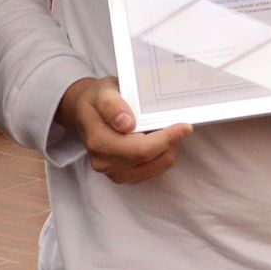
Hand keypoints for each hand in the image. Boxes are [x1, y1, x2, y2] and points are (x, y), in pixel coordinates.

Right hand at [56, 77, 191, 184]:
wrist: (86, 113)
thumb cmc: (97, 100)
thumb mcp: (103, 92)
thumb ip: (113, 106)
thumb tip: (126, 124)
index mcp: (98, 140)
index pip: (139, 149)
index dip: (165, 139)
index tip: (185, 126)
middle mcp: (103, 162)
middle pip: (149, 159)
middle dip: (168, 142)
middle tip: (178, 125)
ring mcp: (112, 173)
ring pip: (155, 167)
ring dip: (165, 149)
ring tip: (161, 131)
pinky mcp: (123, 177)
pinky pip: (153, 171)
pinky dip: (160, 156)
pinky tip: (155, 141)